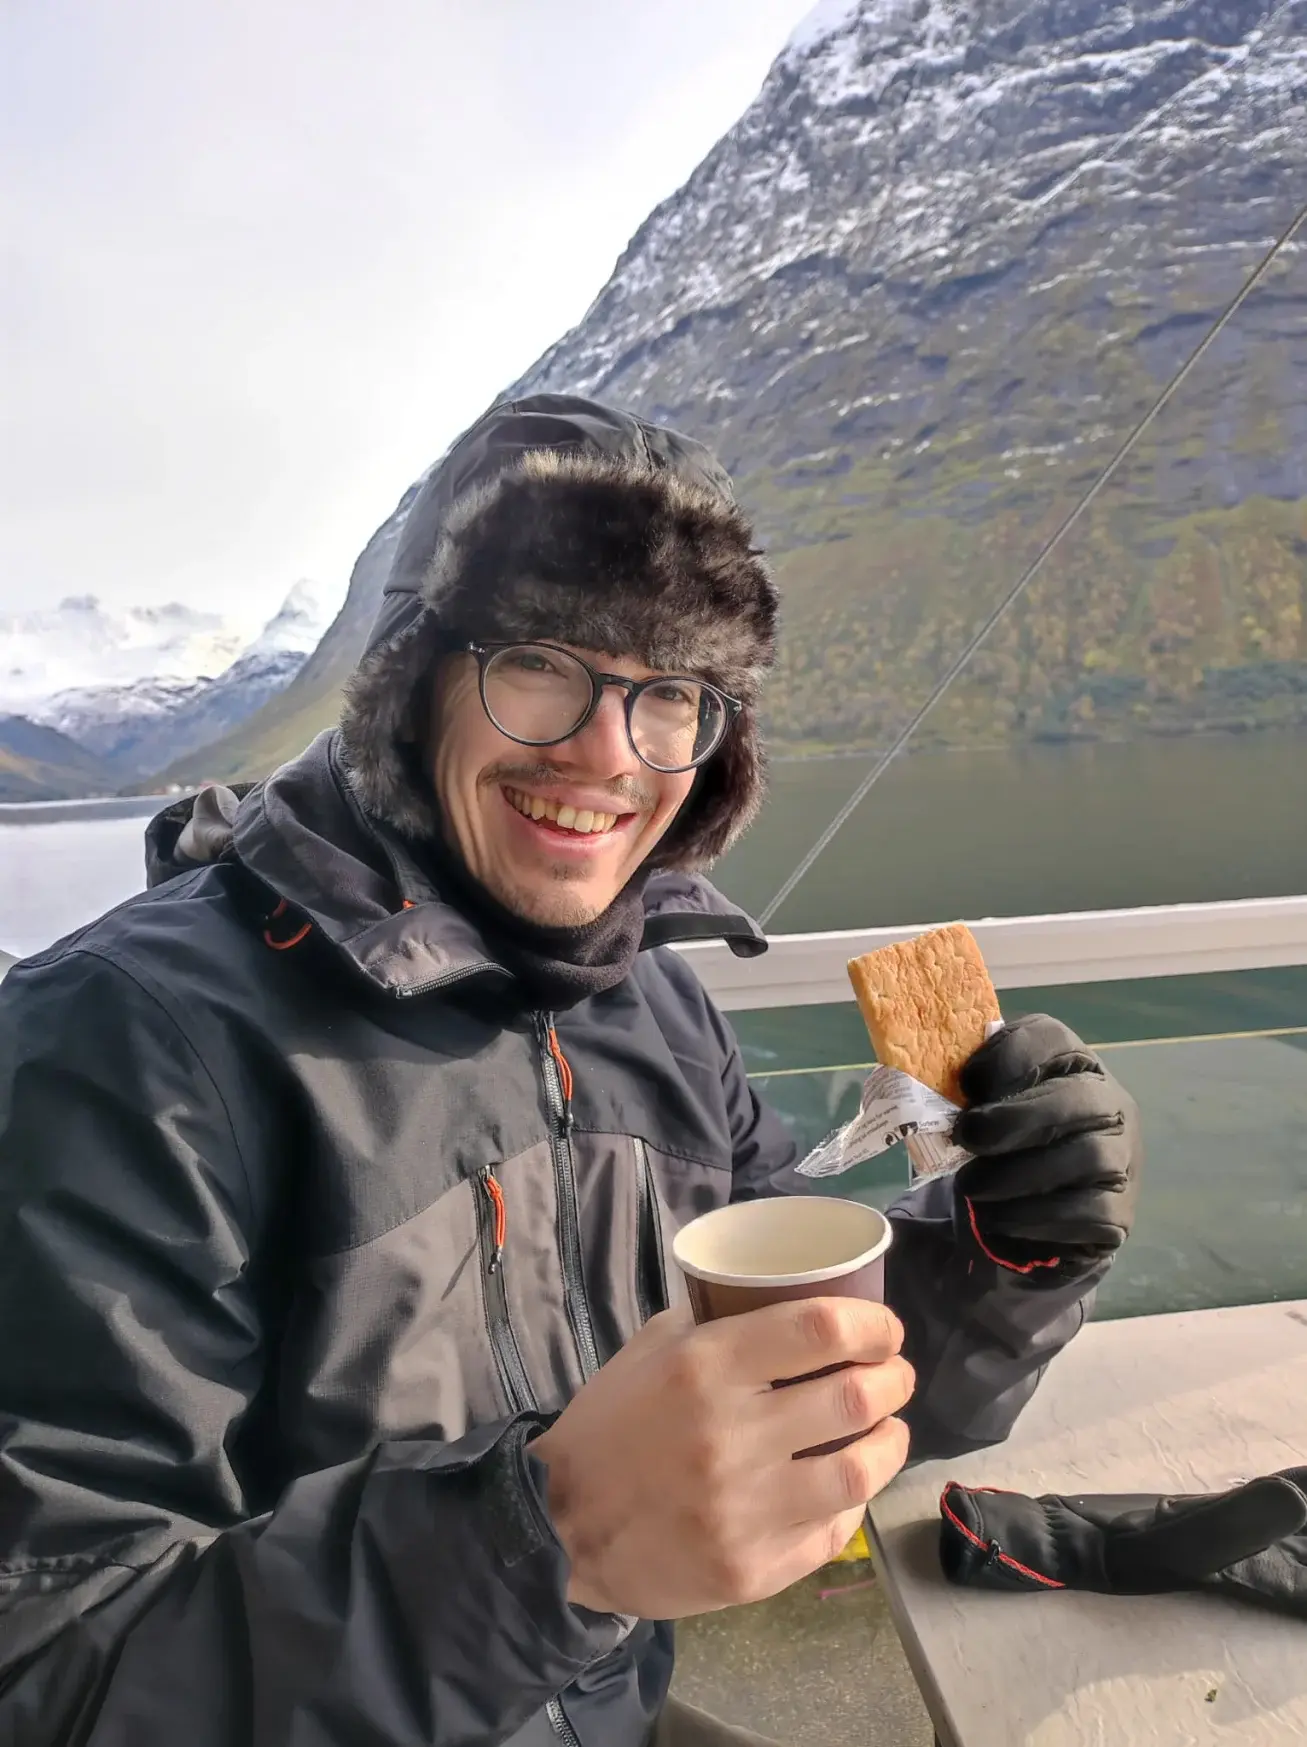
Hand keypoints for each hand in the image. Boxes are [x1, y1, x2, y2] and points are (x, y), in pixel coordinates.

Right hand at [531, 1298, 913, 1618]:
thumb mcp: (650, 1350)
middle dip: (893, 1379)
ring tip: (888, 1429)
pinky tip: (848, 1483)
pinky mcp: (753, 1569)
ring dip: (889, 1442)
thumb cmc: (610, 1425)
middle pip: (854, 1397)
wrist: (559, 1528)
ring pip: (859, 1469)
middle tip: (894, 1375)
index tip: (886, 1329)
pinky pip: (833, 1531)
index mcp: (704, 1368)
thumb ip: (716, 1323)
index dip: (872, 1324)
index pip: (820, 1329)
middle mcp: (731, 1436)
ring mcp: (745, 1510)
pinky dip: (852, 1501)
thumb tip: (787, 1299)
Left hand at [951, 1015, 1141, 1276]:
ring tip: (971, 1186)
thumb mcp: (987, 1106)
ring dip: (1017, 1174)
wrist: (1036, 1215)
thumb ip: (967, 1090)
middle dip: (1013, 1118)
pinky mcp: (1118, 1213)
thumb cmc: (1004, 1145)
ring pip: (1087, 1157)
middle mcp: (1109, 1103)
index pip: (1051, 1038)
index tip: (964, 1083)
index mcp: (1073, 1063)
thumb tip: (924, 1078)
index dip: (1005, 1055)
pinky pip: (1087, 1213)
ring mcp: (1122, 1159)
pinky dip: (1034, 1216)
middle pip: (1077, 1097)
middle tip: (965, 1137)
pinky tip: (997, 1218)